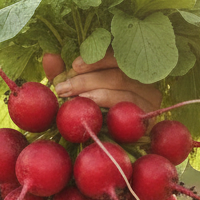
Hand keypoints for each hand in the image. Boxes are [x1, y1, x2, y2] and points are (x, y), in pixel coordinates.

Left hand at [43, 50, 160, 112]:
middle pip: (118, 73)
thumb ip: (63, 73)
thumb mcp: (74, 90)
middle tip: (64, 88)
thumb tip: (49, 55)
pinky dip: (108, 106)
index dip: (97, 58)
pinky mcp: (150, 116)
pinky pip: (129, 107)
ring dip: (95, 93)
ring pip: (123, 89)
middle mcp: (143, 78)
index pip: (117, 55)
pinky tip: (91, 108)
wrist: (109, 144)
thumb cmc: (91, 110)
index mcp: (127, 66)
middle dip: (87, 79)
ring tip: (73, 98)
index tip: (74, 65)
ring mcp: (150, 97)